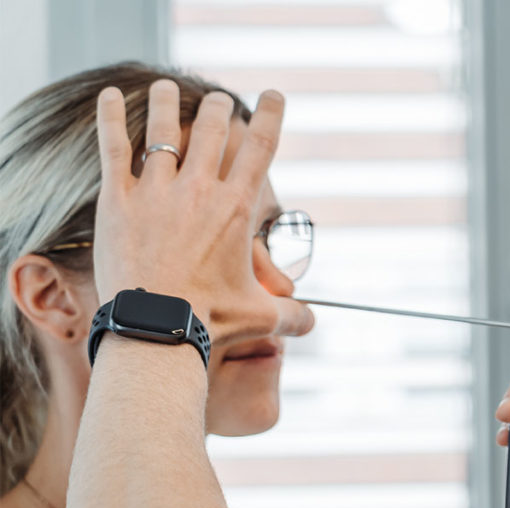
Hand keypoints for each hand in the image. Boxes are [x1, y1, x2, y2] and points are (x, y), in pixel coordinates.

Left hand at [92, 80, 313, 345]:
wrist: (156, 328)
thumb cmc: (210, 323)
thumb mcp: (260, 318)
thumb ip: (292, 315)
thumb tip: (313, 321)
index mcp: (237, 210)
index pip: (260, 149)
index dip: (270, 116)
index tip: (273, 96)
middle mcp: (199, 190)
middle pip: (211, 131)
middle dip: (217, 110)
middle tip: (218, 101)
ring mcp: (156, 192)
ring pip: (161, 131)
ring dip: (165, 104)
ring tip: (167, 88)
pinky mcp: (119, 201)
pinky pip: (113, 149)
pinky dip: (109, 119)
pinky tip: (108, 95)